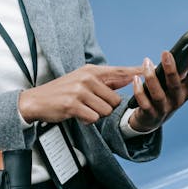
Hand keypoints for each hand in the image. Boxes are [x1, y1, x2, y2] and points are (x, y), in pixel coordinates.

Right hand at [18, 64, 140, 124]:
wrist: (36, 100)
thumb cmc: (62, 92)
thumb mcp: (82, 80)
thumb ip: (103, 81)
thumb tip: (127, 78)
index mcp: (91, 71)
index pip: (119, 71)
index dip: (136, 71)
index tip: (151, 67)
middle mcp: (87, 78)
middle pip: (115, 99)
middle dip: (106, 107)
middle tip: (90, 105)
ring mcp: (80, 91)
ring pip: (105, 110)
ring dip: (96, 114)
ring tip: (82, 108)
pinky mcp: (73, 105)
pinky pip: (93, 118)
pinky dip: (87, 120)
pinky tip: (77, 114)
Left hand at [129, 44, 187, 132]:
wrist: (151, 119)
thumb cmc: (163, 93)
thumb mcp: (170, 82)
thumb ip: (173, 70)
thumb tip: (170, 52)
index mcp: (187, 90)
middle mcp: (178, 100)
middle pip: (175, 84)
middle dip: (171, 68)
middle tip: (165, 53)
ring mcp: (164, 108)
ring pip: (158, 94)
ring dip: (151, 77)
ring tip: (146, 61)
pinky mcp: (150, 114)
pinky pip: (144, 102)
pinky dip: (139, 90)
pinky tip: (135, 78)